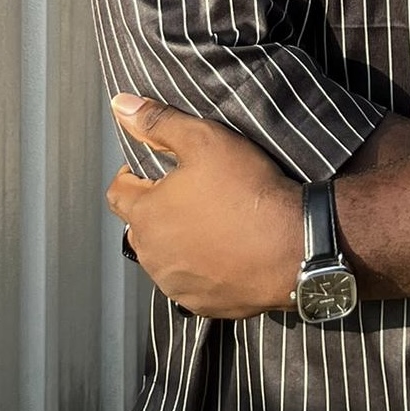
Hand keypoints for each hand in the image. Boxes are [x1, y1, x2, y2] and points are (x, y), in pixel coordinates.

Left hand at [106, 94, 302, 318]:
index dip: (134, 175)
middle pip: (140, 226)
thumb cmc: (247, 190)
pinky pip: (190, 283)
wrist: (292, 244)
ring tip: (212, 221)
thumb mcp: (204, 140)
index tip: (158, 168)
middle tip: (193, 191)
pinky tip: (225, 250)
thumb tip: (120, 105)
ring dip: (177, 240)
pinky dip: (200, 268)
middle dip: (157, 208)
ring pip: (164, 257)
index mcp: (146, 214)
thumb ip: (158, 122)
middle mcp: (152, 255)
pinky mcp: (201, 304)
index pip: (117, 192)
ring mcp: (176, 285)